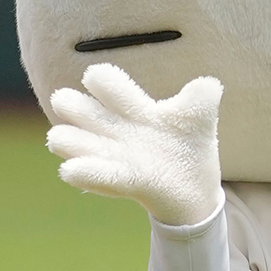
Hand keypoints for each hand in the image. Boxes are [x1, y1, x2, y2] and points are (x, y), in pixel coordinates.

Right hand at [47, 66, 224, 226]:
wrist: (196, 190)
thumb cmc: (188, 147)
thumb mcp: (198, 118)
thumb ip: (201, 98)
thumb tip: (209, 85)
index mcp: (134, 109)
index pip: (106, 83)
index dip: (100, 80)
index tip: (96, 81)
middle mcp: (117, 131)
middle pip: (80, 110)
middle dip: (72, 106)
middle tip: (68, 104)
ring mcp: (117, 157)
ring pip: (77, 143)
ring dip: (70, 141)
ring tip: (62, 140)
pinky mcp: (127, 182)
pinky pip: (99, 175)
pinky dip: (86, 173)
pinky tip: (70, 171)